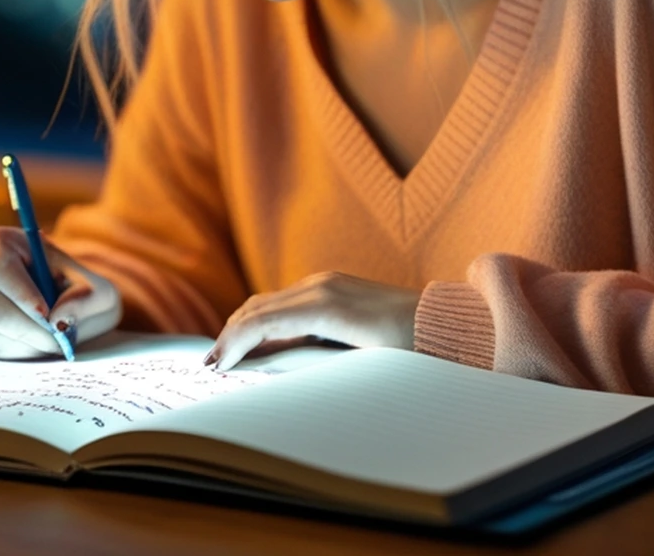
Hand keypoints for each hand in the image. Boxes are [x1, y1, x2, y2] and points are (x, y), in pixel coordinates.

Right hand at [0, 227, 121, 359]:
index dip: (20, 292)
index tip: (47, 314)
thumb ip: (87, 298)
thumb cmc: (79, 291)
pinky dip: (17, 351)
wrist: (67, 309)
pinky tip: (37, 343)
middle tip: (56, 340)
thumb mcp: (98, 289)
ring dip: (24, 342)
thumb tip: (58, 319)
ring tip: (51, 339)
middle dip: (24, 326)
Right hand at [207, 272, 419, 370]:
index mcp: (327, 306)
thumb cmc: (409, 350)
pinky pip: (285, 302)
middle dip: (230, 335)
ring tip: (225, 356)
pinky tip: (257, 341)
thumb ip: (310, 364)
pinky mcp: (330, 286)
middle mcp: (321, 286)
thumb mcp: (359, 365)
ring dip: (243, 326)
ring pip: (267, 302)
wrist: (444, 322)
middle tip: (209, 366)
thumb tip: (266, 369)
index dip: (233, 344)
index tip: (215, 368)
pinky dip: (263, 321)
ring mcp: (325, 283)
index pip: (262, 321)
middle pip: (257, 307)